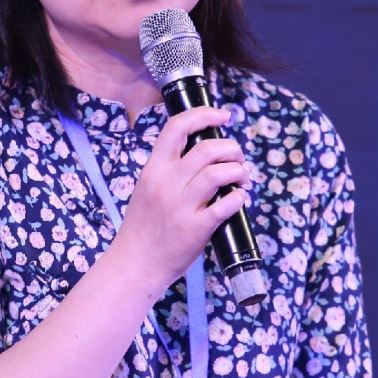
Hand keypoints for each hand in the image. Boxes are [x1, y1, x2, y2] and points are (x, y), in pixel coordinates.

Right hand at [110, 105, 250, 294]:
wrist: (135, 263)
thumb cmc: (143, 227)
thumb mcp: (147, 188)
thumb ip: (169, 170)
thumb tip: (203, 153)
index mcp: (154, 170)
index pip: (176, 127)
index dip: (204, 115)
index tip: (222, 116)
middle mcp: (167, 183)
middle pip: (206, 148)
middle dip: (231, 148)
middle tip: (237, 157)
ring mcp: (181, 206)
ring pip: (218, 173)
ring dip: (238, 170)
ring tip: (242, 177)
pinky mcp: (196, 228)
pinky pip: (226, 204)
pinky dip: (239, 197)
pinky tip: (239, 198)